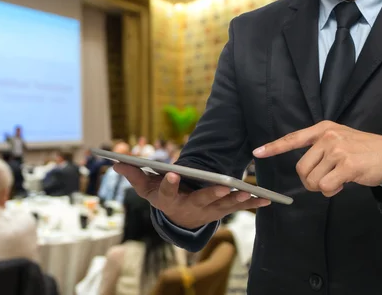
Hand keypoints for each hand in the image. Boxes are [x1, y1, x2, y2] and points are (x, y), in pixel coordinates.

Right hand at [114, 164, 270, 229]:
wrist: (178, 220)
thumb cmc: (161, 198)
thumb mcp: (145, 188)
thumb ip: (133, 175)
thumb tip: (115, 162)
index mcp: (169, 200)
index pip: (167, 192)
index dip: (169, 185)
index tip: (173, 175)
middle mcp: (189, 208)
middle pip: (201, 200)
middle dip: (212, 194)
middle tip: (222, 186)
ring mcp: (207, 211)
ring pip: (222, 206)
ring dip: (235, 200)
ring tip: (247, 191)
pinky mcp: (221, 211)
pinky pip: (237, 208)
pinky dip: (252, 205)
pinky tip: (266, 199)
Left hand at [253, 121, 381, 196]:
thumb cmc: (363, 151)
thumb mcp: (340, 139)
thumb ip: (320, 148)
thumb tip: (303, 169)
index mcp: (323, 129)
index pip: (293, 138)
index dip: (274, 147)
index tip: (258, 153)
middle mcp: (328, 137)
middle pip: (301, 168)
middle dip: (309, 181)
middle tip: (325, 181)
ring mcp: (338, 150)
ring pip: (313, 179)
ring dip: (322, 187)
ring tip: (338, 180)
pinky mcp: (347, 165)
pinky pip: (326, 186)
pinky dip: (331, 191)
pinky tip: (342, 185)